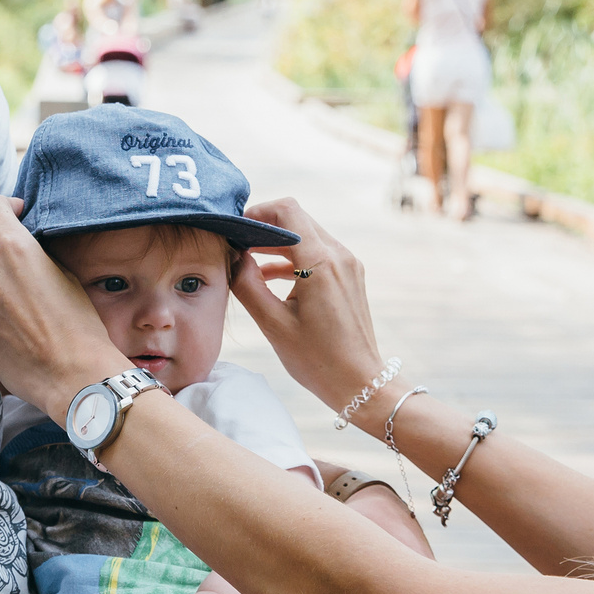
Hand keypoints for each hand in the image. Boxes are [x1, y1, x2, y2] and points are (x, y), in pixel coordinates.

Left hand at [0, 194, 128, 411]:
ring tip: (16, 294)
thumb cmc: (79, 324)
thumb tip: (22, 245)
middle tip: (17, 258)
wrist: (72, 374)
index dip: (5, 206)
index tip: (17, 214)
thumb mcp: (64, 273)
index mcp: (14, 249)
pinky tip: (11, 318)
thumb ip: (35, 253)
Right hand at [232, 197, 390, 414]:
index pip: (287, 211)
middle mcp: (339, 256)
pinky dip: (293, 258)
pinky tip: (268, 276)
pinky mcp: (350, 276)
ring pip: (307, 236)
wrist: (360, 382)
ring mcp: (348, 265)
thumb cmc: (317, 360)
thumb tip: (233, 257)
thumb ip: (247, 285)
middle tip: (236, 244)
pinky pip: (318, 254)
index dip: (257, 212)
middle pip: (297, 220)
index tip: (236, 229)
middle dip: (264, 227)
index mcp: (321, 263)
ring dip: (277, 244)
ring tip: (246, 260)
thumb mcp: (273, 324)